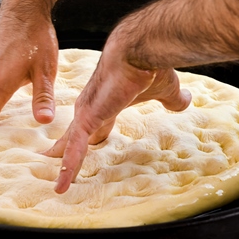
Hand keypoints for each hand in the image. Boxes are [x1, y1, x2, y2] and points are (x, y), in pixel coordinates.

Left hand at [44, 40, 191, 193]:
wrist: (141, 52)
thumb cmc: (150, 67)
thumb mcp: (166, 90)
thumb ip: (172, 99)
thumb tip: (187, 101)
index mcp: (107, 103)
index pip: (95, 126)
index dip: (90, 138)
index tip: (89, 147)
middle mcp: (92, 109)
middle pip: (75, 136)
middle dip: (64, 150)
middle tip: (52, 159)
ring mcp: (87, 115)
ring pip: (72, 147)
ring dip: (63, 166)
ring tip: (56, 187)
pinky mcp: (87, 119)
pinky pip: (75, 150)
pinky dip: (68, 168)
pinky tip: (62, 186)